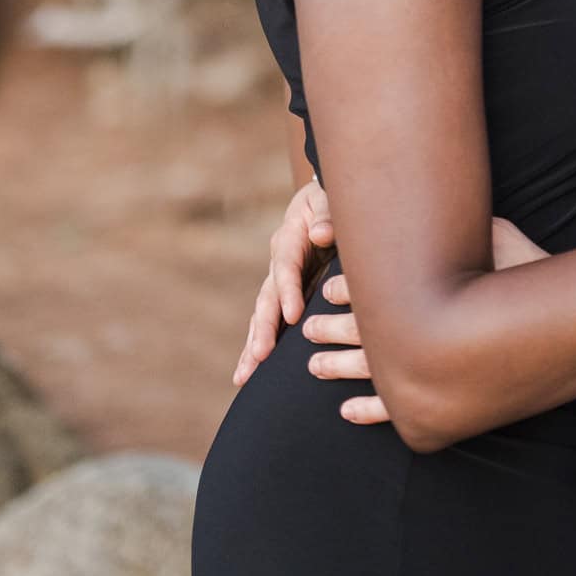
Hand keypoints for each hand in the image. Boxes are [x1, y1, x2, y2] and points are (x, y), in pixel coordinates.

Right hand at [231, 178, 336, 387]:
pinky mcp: (283, 296)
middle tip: (261, 356)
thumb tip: (321, 234)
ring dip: (253, 345)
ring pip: (261, 315)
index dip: (288, 290)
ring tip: (245, 375)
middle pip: (267, 297)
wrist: (319, 203)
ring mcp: (277, 281)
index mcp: (290, 237)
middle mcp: (277, 262)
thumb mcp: (330, 200)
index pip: (286, 266)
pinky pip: (268, 322)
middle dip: (264, 328)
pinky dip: (257, 346)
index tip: (293, 315)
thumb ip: (328, 215)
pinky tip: (247, 374)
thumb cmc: (330, 201)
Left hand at [300, 217, 548, 425]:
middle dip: (334, 330)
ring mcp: (434, 375)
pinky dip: (370, 412)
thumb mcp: (496, 234)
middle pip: (367, 333)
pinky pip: (398, 412)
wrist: (565, 326)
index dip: (349, 290)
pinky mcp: (445, 403)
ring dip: (340, 369)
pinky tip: (347, 412)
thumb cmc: (529, 273)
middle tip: (308, 328)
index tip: (327, 288)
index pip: (377, 292)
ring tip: (313, 367)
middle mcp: (426, 336)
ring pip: (374, 373)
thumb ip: (462, 223)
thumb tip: (432, 196)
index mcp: (432, 295)